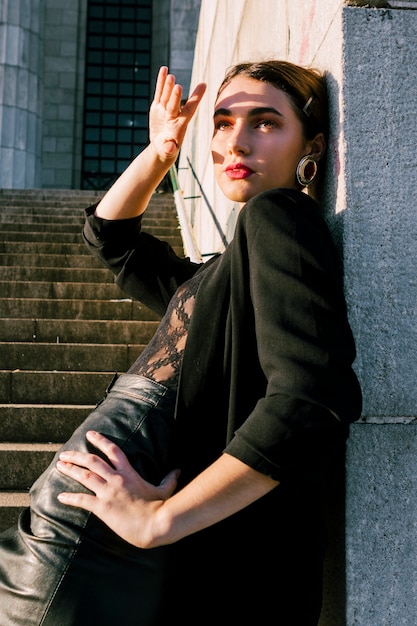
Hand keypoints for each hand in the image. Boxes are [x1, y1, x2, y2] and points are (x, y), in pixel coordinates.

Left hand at [56, 430, 179, 547]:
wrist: (155, 524)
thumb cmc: (160, 508)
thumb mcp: (165, 490)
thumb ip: (169, 479)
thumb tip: (178, 470)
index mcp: (129, 473)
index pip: (113, 451)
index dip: (100, 441)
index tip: (90, 434)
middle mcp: (116, 479)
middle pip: (92, 461)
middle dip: (76, 455)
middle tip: (64, 453)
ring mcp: (108, 493)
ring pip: (85, 476)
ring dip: (70, 470)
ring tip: (59, 466)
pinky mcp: (103, 507)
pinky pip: (82, 500)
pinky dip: (70, 498)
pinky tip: (60, 497)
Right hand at [149, 66, 205, 161]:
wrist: (161, 147)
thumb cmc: (168, 150)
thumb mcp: (168, 151)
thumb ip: (169, 148)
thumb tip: (169, 148)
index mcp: (180, 125)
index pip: (190, 109)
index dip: (196, 98)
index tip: (203, 85)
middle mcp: (174, 115)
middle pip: (175, 104)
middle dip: (175, 95)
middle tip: (177, 85)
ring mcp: (165, 110)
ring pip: (167, 96)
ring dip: (168, 86)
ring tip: (170, 74)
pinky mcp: (157, 107)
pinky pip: (159, 93)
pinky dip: (161, 82)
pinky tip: (164, 69)